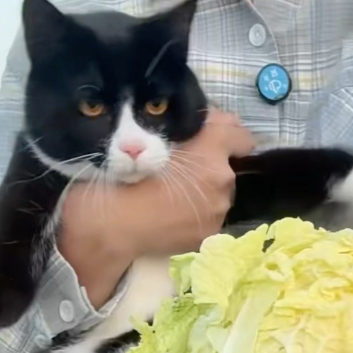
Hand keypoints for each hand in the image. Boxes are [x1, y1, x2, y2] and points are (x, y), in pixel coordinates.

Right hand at [59, 110, 255, 307]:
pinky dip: (197, 213)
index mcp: (211, 152)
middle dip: (210, 167)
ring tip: (175, 195)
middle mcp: (223, 181)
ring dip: (205, 191)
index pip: (240, 137)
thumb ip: (193, 126)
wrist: (113, 223)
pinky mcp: (210, 233)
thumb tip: (213, 118)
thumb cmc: (126, 175)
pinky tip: (173, 214)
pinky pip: (209, 216)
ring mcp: (218, 210)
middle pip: (226, 168)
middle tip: (182, 171)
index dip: (232, 137)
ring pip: (219, 194)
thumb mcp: (153, 138)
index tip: (222, 140)